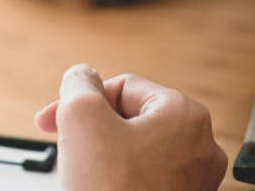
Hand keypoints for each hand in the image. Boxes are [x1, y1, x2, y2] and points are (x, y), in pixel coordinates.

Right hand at [35, 66, 226, 190]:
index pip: (121, 88)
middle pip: (130, 118)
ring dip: (104, 157)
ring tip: (86, 176)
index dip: (82, 102)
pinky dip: (118, 181)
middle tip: (69, 149)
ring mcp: (194, 179)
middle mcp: (200, 145)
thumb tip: (81, 76)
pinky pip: (144, 178)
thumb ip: (78, 84)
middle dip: (94, 131)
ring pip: (135, 150)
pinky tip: (100, 190)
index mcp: (184, 114)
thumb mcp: (81, 117)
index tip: (54, 121)